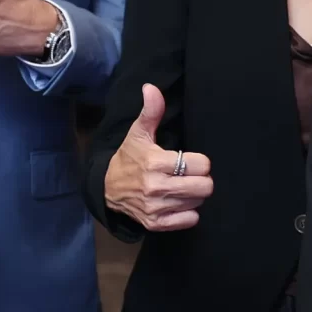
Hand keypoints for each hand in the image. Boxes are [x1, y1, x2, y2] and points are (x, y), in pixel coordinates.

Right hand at [103, 84, 212, 231]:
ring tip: (179, 187)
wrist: (107, 189)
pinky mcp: (156, 224)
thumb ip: (150, 111)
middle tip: (188, 175)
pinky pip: (190, 220)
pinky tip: (177, 203)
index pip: (201, 164)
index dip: (198, 161)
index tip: (187, 160)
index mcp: (155, 162)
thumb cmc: (129, 158)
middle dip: (200, 179)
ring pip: (198, 202)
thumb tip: (151, 87)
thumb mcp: (138, 133)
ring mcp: (156, 208)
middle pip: (205, 186)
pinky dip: (187, 213)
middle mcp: (156, 187)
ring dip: (193, 195)